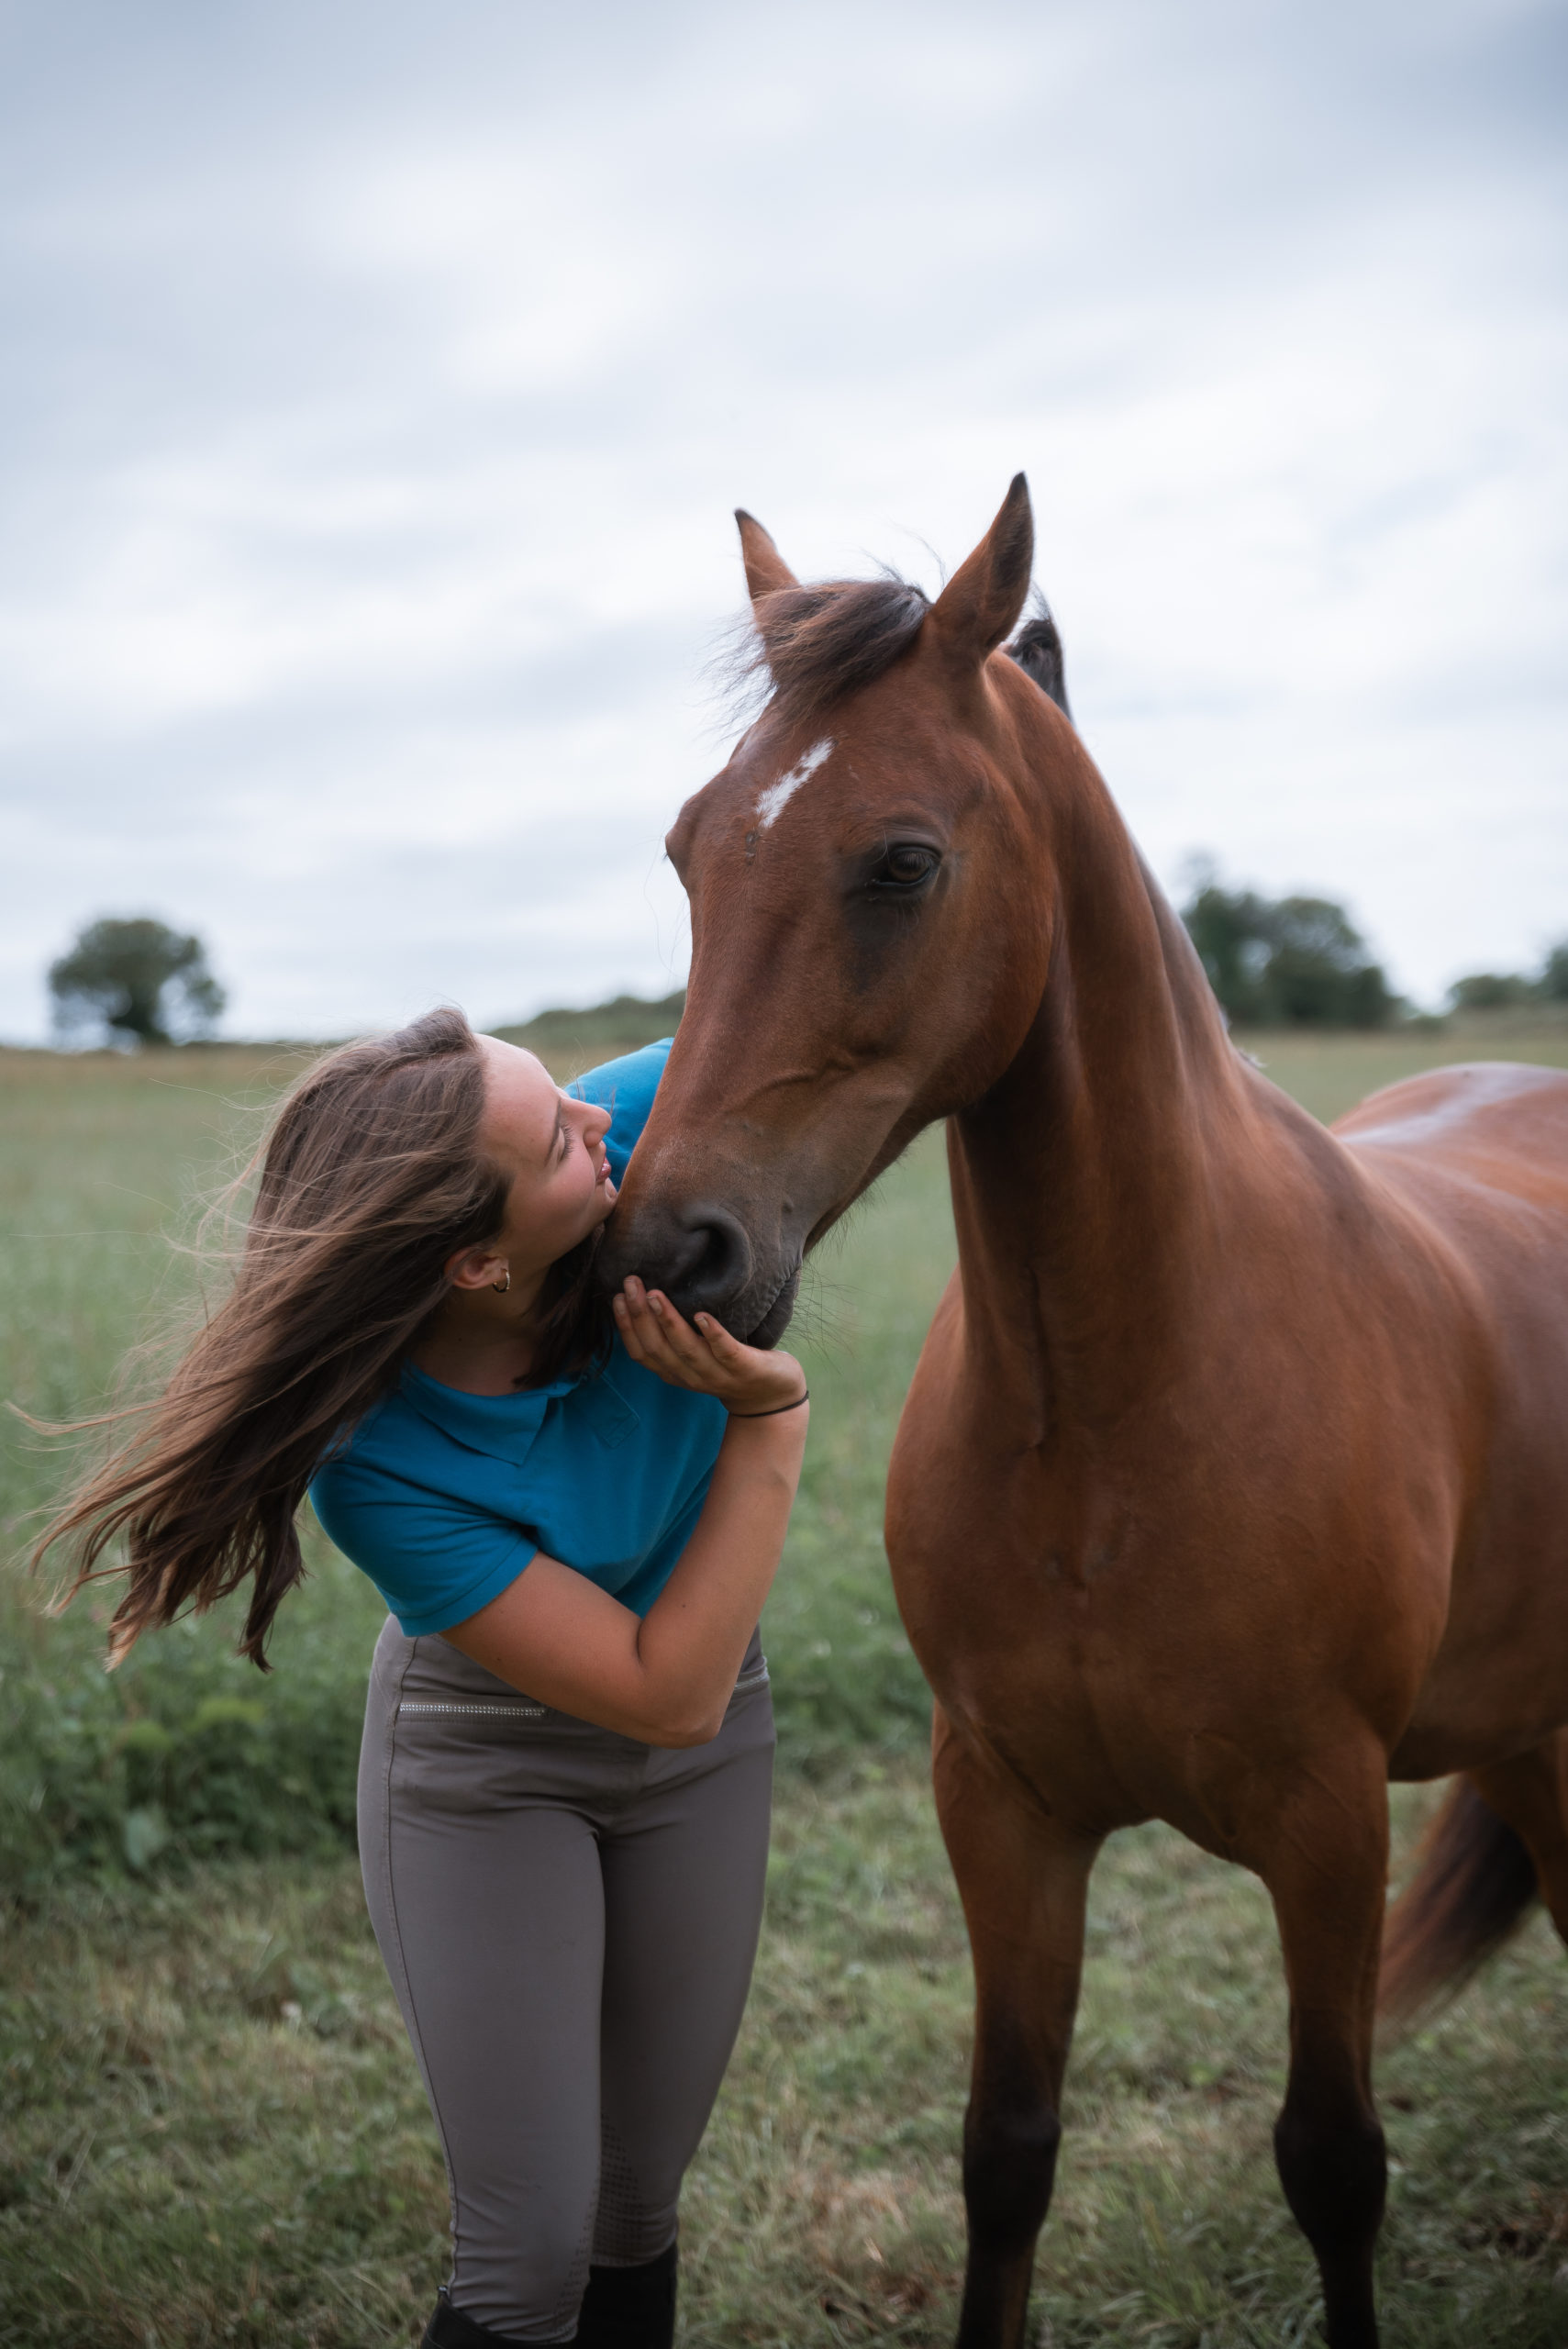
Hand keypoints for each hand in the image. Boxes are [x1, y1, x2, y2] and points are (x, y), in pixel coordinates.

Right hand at [612, 1277, 807, 1416]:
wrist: (771, 1395)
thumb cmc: (728, 1364)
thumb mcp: (695, 1356)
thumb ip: (674, 1337)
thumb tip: (650, 1297)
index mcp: (675, 1372)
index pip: (642, 1353)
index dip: (626, 1327)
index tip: (616, 1297)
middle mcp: (691, 1376)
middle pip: (658, 1348)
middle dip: (640, 1315)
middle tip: (631, 1283)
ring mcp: (718, 1374)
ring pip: (686, 1350)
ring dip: (668, 1322)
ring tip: (655, 1295)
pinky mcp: (744, 1368)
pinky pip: (726, 1351)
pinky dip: (712, 1334)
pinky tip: (701, 1315)